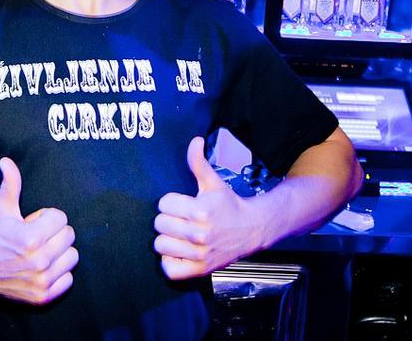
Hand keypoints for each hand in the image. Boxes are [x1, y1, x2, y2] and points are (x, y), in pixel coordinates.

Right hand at [0, 157, 77, 303]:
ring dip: (60, 252)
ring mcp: (42, 280)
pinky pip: (68, 279)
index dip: (47, 217)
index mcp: (31, 238)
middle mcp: (39, 261)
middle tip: (37, 236)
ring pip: (72, 257)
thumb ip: (10, 184)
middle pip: (69, 236)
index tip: (32, 222)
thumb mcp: (1, 209)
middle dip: (54, 232)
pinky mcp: (43, 296)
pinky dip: (59, 273)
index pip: (61, 218)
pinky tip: (43, 268)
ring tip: (42, 251)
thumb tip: (7, 161)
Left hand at [153, 137, 264, 279]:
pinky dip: (170, 262)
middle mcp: (200, 234)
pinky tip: (180, 251)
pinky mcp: (200, 270)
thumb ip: (198, 163)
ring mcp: (199, 254)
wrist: (252, 229)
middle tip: (181, 220)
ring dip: (167, 240)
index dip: (171, 202)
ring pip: (160, 245)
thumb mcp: (213, 182)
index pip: (163, 204)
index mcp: (200, 210)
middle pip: (159, 224)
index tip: (183, 204)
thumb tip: (194, 140)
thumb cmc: (228, 205)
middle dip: (167, 219)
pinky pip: (169, 269)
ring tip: (179, 235)